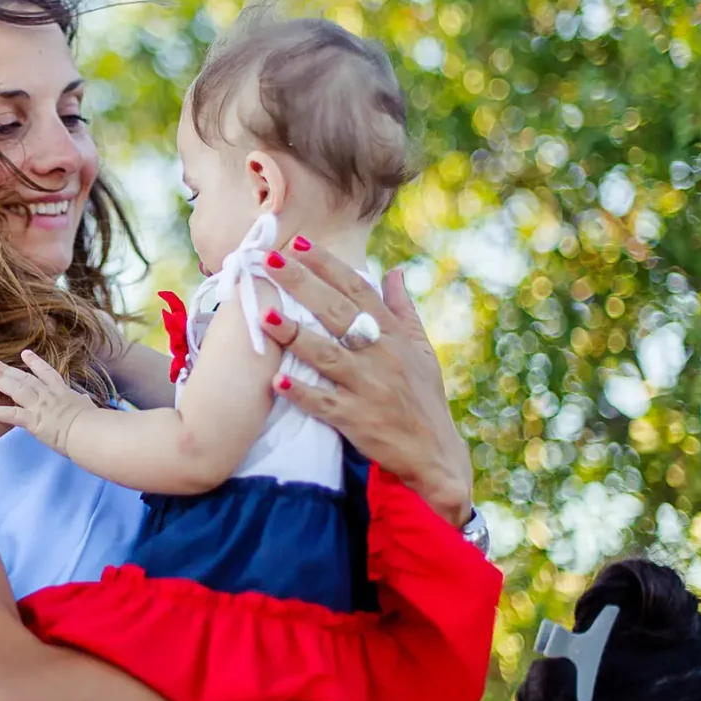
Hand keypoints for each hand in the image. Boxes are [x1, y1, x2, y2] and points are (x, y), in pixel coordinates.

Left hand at [0, 351, 98, 455]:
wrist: (90, 432)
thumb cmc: (94, 423)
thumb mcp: (89, 409)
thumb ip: (84, 403)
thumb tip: (86, 401)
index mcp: (62, 392)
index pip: (47, 374)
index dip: (35, 363)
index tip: (25, 354)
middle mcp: (48, 395)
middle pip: (24, 379)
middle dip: (7, 370)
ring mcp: (39, 406)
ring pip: (15, 389)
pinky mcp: (33, 420)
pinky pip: (10, 415)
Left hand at [261, 241, 473, 527]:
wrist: (435, 456)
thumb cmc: (422, 398)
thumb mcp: (422, 351)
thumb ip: (403, 310)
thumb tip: (394, 271)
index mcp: (394, 335)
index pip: (358, 290)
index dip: (329, 265)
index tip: (299, 244)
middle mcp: (382, 356)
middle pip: (338, 312)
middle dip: (304, 285)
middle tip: (271, 261)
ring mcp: (369, 388)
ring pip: (327, 355)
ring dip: (295, 336)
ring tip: (264, 315)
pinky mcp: (357, 420)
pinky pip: (324, 404)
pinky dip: (301, 392)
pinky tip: (276, 380)